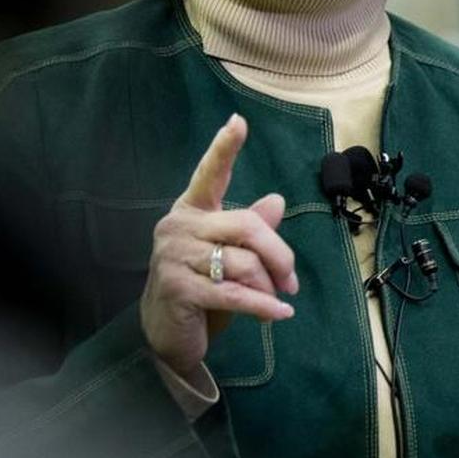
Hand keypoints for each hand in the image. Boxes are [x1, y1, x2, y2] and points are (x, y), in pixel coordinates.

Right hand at [140, 114, 297, 376]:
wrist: (166, 336)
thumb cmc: (201, 288)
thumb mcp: (228, 255)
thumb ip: (250, 229)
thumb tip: (276, 200)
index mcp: (191, 211)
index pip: (209, 174)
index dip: (224, 148)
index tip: (238, 122)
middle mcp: (178, 227)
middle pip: (246, 227)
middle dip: (278, 255)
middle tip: (292, 280)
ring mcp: (175, 257)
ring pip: (244, 263)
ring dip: (269, 286)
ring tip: (278, 299)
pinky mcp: (179, 289)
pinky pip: (235, 293)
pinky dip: (264, 306)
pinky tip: (281, 314)